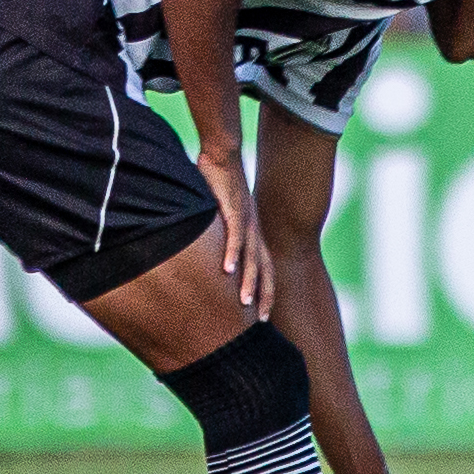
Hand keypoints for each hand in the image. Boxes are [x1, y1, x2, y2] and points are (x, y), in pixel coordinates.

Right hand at [199, 145, 271, 320]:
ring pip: (251, 257)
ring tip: (244, 303)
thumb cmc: (219, 183)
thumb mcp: (224, 215)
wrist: (223, 153)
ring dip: (248, 281)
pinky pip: (234, 235)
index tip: (262, 314)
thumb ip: (220, 235)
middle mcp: (254, 230)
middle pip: (264, 269)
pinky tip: (227, 270)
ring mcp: (246, 220)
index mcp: (253, 233)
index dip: (266, 291)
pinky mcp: (233, 208)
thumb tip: (208, 252)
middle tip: (261, 320)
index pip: (265, 268)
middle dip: (264, 295)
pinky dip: (232, 253)